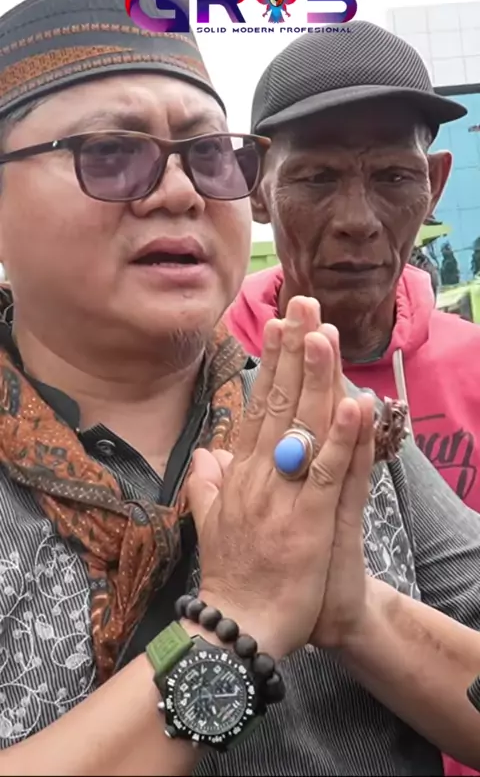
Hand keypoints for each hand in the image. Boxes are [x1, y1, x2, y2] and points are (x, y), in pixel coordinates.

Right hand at [186, 296, 365, 660]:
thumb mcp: (210, 522)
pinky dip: (341, 438)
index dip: (271, 363)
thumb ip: (207, 484)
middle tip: (303, 303)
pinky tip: (356, 404)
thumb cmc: (232, 575)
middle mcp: (258, 474)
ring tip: (324, 332)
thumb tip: (205, 452)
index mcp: (240, 473)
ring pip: (302, 427)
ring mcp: (281, 495)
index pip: (258, 406)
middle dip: (292, 351)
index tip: (279, 324)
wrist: (236, 629)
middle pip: (279, 402)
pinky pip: (326, 473)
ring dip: (315, 378)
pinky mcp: (307, 521)